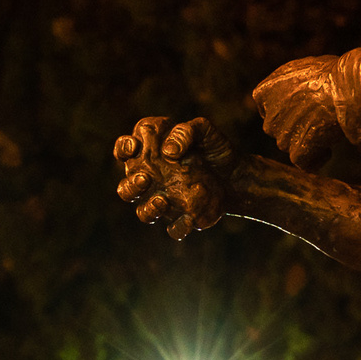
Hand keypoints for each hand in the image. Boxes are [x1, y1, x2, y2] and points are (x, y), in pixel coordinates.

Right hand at [113, 116, 234, 239]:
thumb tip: (169, 151)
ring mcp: (163, 201)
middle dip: (131, 185)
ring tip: (163, 200)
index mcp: (150, 154)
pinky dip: (179, 226)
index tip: (134, 148)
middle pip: (126, 188)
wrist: (237, 175)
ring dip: (149, 209)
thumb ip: (185, 131)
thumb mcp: (204, 131)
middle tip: (144, 178)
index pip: (125, 150)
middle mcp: (150, 180)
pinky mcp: (182, 218)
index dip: (123, 149)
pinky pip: (174, 228)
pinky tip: (189, 218)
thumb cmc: (215, 149)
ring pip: (144, 212)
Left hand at [250, 56, 340, 168]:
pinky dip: (315, 159)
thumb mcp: (301, 69)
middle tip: (318, 121)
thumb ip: (290, 84)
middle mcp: (269, 115)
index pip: (267, 109)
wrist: (344, 88)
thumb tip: (296, 93)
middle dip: (295, 128)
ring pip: (290, 145)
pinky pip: (303, 162)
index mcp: (264, 91)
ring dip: (306, 142)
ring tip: (327, 131)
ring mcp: (281, 135)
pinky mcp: (296, 150)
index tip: (303, 109)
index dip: (286, 112)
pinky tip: (328, 149)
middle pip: (279, 129)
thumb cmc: (331, 74)